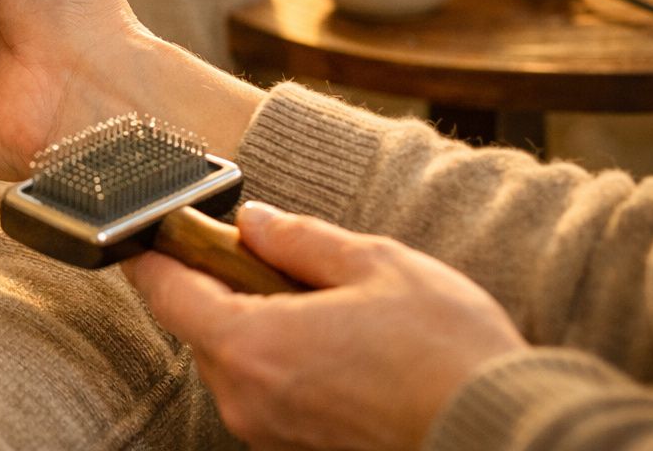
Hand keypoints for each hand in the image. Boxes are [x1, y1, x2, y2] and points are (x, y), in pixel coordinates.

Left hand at [123, 203, 526, 450]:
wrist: (504, 437)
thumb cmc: (447, 353)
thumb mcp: (375, 264)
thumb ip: (300, 240)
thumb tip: (253, 222)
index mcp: (251, 345)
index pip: (167, 293)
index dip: (153, 256)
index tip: (149, 230)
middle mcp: (246, 398)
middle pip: (201, 327)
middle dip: (223, 286)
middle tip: (272, 254)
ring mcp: (270, 433)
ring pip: (236, 361)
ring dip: (260, 326)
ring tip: (327, 304)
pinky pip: (268, 393)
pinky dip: (285, 361)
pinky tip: (340, 346)